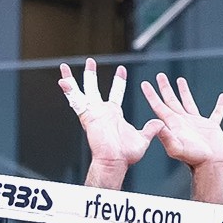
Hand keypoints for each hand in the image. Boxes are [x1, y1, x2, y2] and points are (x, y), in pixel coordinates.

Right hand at [57, 60, 161, 176]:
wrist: (116, 161)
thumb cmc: (127, 154)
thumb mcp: (143, 138)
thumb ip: (151, 129)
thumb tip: (160, 123)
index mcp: (113, 113)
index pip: (116, 92)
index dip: (119, 81)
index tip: (122, 69)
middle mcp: (101, 111)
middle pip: (93, 88)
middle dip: (91, 74)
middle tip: (90, 61)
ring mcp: (92, 113)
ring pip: (80, 92)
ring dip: (72, 79)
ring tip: (65, 66)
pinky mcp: (87, 117)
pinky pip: (75, 102)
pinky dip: (69, 92)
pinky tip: (62, 81)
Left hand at [142, 74, 222, 174]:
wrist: (210, 165)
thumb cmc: (193, 158)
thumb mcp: (176, 147)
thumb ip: (166, 136)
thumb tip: (156, 123)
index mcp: (173, 124)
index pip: (159, 106)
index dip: (151, 95)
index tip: (144, 83)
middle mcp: (183, 121)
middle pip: (171, 101)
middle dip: (165, 88)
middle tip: (160, 76)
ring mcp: (197, 123)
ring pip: (189, 102)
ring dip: (184, 91)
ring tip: (180, 80)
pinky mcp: (211, 126)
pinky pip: (216, 113)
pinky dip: (220, 105)